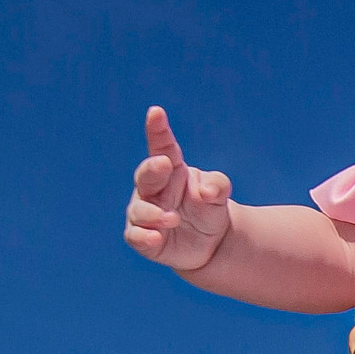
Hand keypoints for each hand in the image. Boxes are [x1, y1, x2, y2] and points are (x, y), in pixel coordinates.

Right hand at [124, 106, 234, 270]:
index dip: (157, 129)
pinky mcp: (144, 238)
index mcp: (171, 169)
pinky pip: (136, 236)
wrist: (211, 242)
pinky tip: (155, 238)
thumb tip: (207, 191)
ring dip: (153, 213)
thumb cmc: (208, 207)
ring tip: (173, 218)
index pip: (162, 146)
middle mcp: (153, 189)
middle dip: (152, 168)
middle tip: (163, 164)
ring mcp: (145, 212)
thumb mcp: (218, 193)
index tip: (156, 112)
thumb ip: (217, 185)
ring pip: (139, 209)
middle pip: (146, 175)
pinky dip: (143, 236)